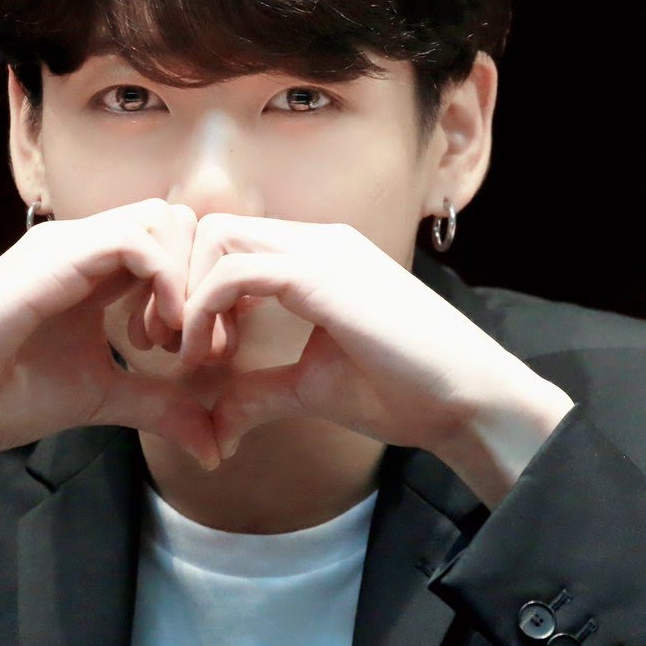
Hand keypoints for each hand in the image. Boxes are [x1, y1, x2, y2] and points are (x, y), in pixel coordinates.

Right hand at [0, 200, 223, 465]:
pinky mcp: (53, 259)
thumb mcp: (103, 397)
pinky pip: (135, 241)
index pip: (173, 243)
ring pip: (162, 220)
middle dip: (200, 279)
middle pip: (177, 220)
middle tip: (185, 344)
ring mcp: (67, 246)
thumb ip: (159, 405)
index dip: (200, 290)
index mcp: (95, 268)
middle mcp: (84, 245)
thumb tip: (214, 445)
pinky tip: (150, 335)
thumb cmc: (0, 394)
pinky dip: (163, 283)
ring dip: (184, 280)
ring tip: (166, 342)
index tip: (194, 351)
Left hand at [173, 214, 572, 500]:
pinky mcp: (323, 276)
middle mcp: (318, 241)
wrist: (468, 401)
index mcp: (318, 257)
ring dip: (189, 297)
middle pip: (214, 228)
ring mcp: (323, 251)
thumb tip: (217, 416)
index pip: (230, 242)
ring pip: (218, 237)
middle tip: (177, 347)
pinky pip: (236, 271)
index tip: (193, 350)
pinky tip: (211, 356)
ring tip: (195, 357)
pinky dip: (206, 310)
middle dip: (181, 284)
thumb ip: (262, 391)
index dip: (197, 290)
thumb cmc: (405, 392)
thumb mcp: (313, 388)